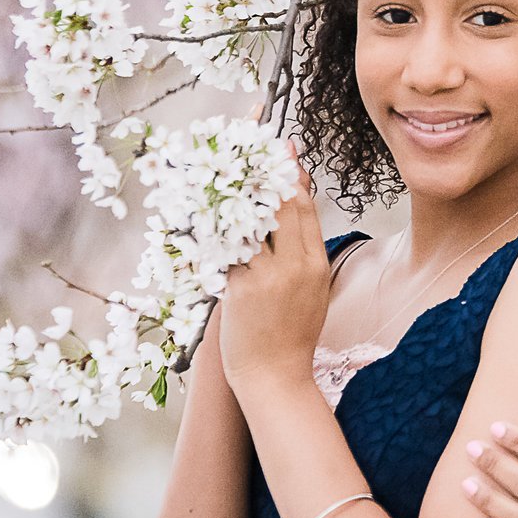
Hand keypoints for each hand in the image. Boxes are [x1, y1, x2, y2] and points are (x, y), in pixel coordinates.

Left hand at [219, 152, 333, 391]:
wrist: (276, 377)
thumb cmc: (293, 334)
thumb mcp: (313, 288)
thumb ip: (303, 250)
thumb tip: (293, 209)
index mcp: (316, 264)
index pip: (303, 207)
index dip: (292, 173)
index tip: (283, 146)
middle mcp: (293, 266)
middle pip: (277, 205)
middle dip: (263, 170)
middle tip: (249, 141)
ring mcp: (265, 277)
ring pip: (247, 222)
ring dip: (233, 192)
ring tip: (222, 164)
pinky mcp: (237, 290)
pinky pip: (223, 249)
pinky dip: (212, 227)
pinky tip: (200, 205)